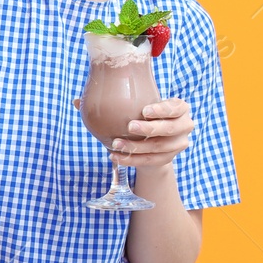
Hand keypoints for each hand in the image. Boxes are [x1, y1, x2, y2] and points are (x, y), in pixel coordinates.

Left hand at [75, 96, 192, 166]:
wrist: (150, 142)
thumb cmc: (140, 117)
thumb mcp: (133, 107)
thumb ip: (112, 101)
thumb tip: (77, 101)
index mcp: (180, 108)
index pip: (176, 107)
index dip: (162, 109)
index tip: (144, 110)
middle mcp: (185, 126)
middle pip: (170, 128)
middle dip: (149, 128)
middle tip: (129, 126)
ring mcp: (178, 145)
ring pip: (158, 147)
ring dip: (135, 146)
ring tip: (115, 143)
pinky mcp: (168, 160)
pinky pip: (149, 161)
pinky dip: (131, 160)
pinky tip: (115, 157)